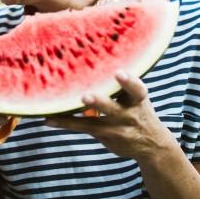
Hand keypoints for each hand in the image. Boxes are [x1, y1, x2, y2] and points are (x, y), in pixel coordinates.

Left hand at [45, 71, 176, 161]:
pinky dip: (65, 123)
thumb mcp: (138, 96)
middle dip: (100, 102)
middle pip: (113, 108)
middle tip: (86, 96)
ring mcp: (116, 128)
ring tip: (55, 114)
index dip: (129, 82)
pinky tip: (48, 120)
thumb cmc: (138, 109)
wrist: (151, 144)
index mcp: (138, 99)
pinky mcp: (104, 136)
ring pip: (95, 123)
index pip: (136, 90)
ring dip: (74, 118)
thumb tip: (99, 53)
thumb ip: (122, 83)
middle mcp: (128, 114)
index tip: (118, 73)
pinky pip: (82, 128)